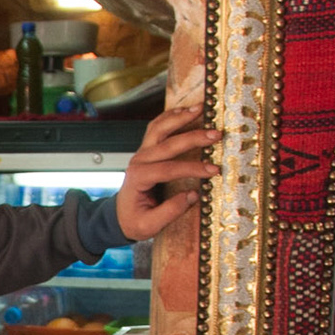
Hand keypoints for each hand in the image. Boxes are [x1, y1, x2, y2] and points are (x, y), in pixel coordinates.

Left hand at [112, 102, 219, 241]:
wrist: (119, 216)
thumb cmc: (134, 220)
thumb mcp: (149, 225)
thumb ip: (170, 212)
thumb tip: (193, 195)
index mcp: (138, 178)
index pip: (168, 169)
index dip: (192, 169)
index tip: (213, 170)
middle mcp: (139, 160)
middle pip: (167, 143)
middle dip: (193, 137)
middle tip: (216, 134)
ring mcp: (141, 152)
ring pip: (159, 128)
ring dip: (180, 117)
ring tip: (201, 109)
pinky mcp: (146, 149)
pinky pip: (156, 127)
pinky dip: (170, 116)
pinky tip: (185, 110)